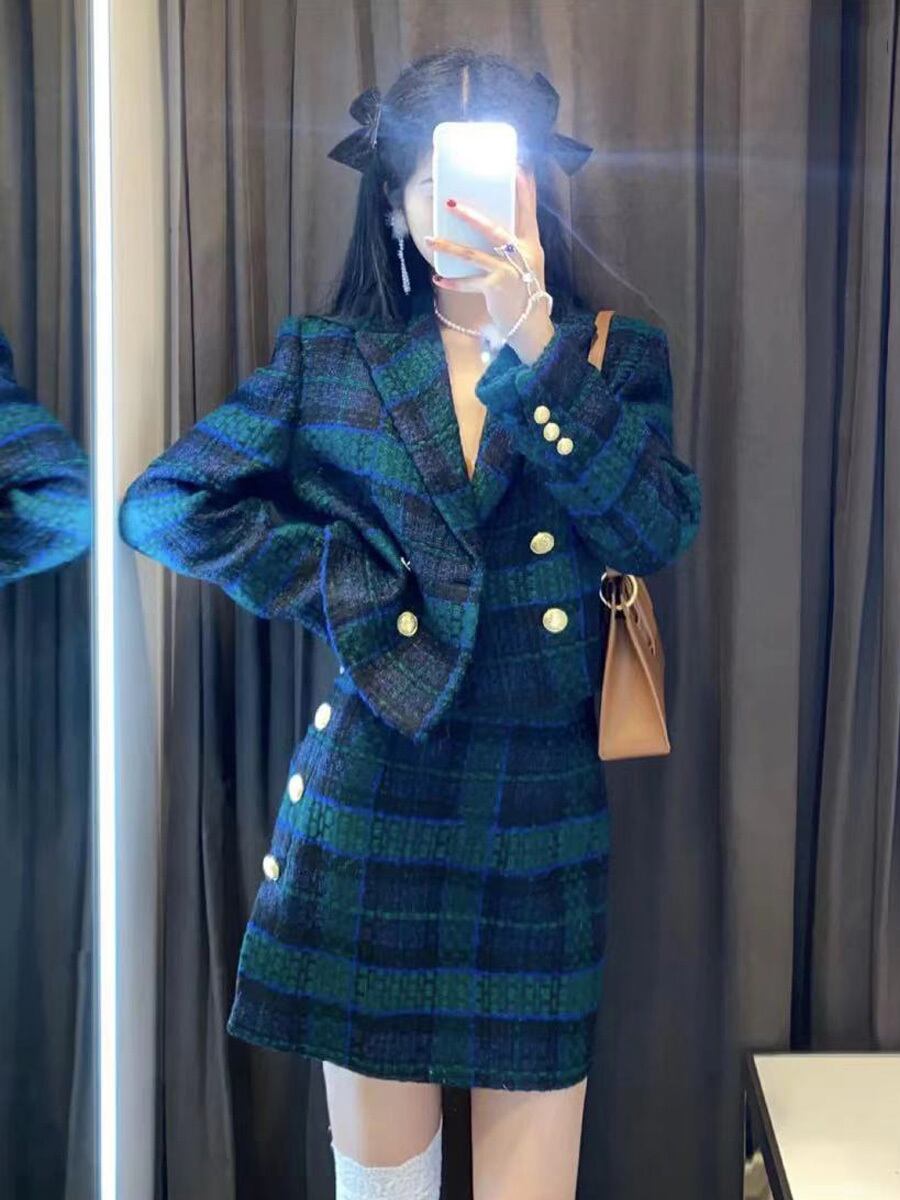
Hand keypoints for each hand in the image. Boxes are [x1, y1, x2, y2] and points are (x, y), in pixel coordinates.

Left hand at [424, 166, 554, 360]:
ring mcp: (509, 272)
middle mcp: (522, 255)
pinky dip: (453, 281)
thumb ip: (517, 244)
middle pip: (494, 229)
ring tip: (430, 239)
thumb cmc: (526, 293)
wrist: (531, 326)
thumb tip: (498, 225)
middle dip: (470, 215)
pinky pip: (470, 282)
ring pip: (475, 254)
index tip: (514, 167)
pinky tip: (438, 277)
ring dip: (450, 246)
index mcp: (531, 245)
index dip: (522, 190)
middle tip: (449, 202)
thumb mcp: (528, 265)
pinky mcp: (497, 289)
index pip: (527, 211)